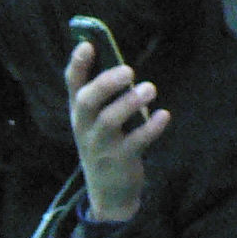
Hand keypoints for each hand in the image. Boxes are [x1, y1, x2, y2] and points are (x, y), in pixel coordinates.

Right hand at [66, 43, 169, 223]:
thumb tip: (122, 66)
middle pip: (87, 101)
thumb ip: (104, 97)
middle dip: (106, 83)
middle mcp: (85, 128)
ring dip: (130, 103)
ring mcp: (101, 146)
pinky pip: (135, 142)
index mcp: (79, 113)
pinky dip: (151, 128)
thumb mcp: (95, 122)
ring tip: (150, 88)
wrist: (108, 192)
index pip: (72, 85)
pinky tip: (164, 115)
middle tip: (129, 70)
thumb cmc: (105, 145)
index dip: (77, 64)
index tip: (87, 45)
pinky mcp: (121, 161)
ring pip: (110, 121)